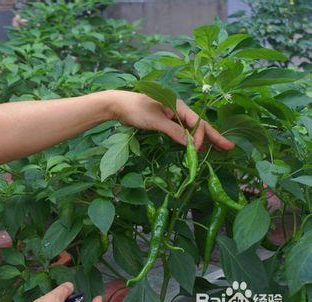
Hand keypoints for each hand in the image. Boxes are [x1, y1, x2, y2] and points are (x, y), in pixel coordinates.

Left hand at [104, 90, 233, 150]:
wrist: (118, 105)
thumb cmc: (135, 109)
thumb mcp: (154, 121)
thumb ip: (172, 131)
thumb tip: (189, 144)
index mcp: (177, 105)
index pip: (196, 122)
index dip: (199, 137)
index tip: (195, 150)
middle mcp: (177, 110)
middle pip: (199, 124)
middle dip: (213, 136)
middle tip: (229, 147)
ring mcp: (172, 116)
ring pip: (191, 128)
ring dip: (202, 139)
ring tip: (218, 148)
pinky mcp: (165, 121)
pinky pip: (182, 130)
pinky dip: (189, 139)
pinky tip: (195, 146)